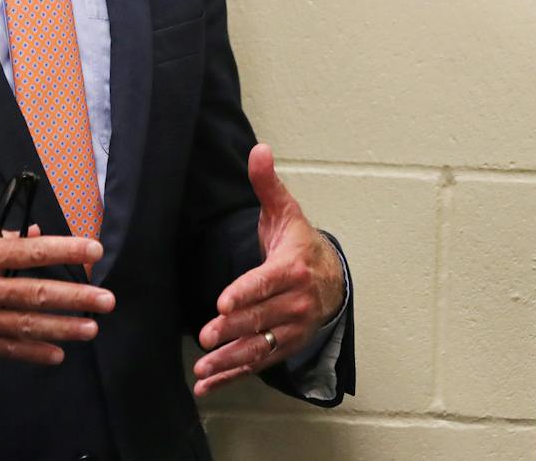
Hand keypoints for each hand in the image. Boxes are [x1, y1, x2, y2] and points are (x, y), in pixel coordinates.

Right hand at [0, 212, 115, 364]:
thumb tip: (34, 233)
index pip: (29, 250)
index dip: (64, 249)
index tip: (94, 249)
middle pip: (35, 292)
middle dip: (75, 297)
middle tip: (106, 300)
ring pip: (25, 324)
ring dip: (61, 328)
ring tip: (91, 329)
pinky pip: (4, 347)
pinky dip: (31, 352)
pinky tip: (57, 355)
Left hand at [193, 144, 345, 395]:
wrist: (332, 279)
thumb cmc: (299, 244)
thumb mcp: (285, 211)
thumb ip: (267, 184)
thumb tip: (258, 149)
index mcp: (293, 269)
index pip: (267, 282)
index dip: (246, 293)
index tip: (223, 302)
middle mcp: (296, 303)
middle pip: (260, 318)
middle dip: (232, 329)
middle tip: (206, 335)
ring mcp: (292, 329)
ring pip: (259, 347)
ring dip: (229, 360)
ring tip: (203, 368)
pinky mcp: (284, 347)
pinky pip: (257, 364)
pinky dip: (232, 377)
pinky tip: (207, 384)